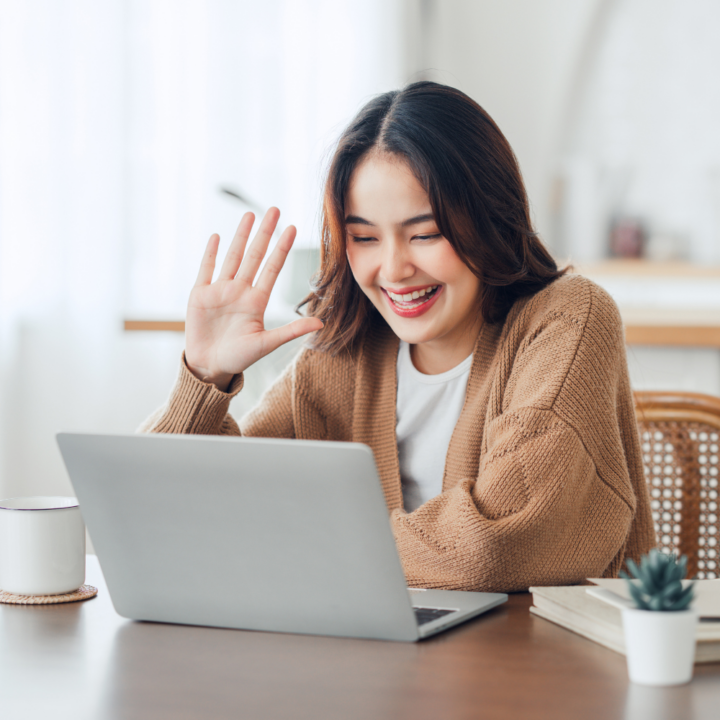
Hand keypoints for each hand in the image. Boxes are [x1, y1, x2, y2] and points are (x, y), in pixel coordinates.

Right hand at [185, 208, 322, 390]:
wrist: (209, 366)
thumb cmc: (239, 358)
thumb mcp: (267, 344)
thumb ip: (292, 331)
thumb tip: (321, 323)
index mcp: (256, 301)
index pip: (272, 268)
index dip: (282, 248)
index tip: (293, 228)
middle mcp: (240, 291)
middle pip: (254, 255)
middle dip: (264, 233)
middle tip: (274, 209)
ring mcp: (220, 290)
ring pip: (233, 256)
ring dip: (241, 235)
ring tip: (249, 214)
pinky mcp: (200, 294)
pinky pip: (206, 269)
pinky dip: (211, 253)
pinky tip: (218, 237)